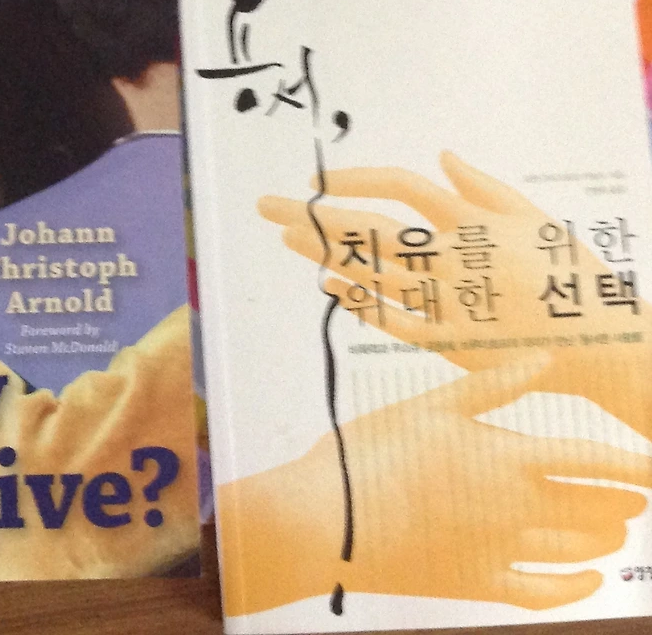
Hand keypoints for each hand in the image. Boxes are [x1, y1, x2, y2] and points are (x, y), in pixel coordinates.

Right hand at [220, 356, 650, 613]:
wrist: (331, 518)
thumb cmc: (373, 450)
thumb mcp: (430, 405)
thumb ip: (492, 385)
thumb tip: (545, 358)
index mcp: (507, 458)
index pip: (593, 461)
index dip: (633, 464)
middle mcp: (517, 509)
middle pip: (595, 509)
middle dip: (621, 501)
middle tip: (633, 494)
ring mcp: (502, 551)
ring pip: (579, 550)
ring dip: (605, 539)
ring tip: (614, 527)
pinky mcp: (481, 583)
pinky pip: (546, 594)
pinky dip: (577, 587)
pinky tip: (590, 580)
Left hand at [258, 152, 651, 434]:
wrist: (606, 347)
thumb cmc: (572, 276)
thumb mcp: (536, 220)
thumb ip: (484, 186)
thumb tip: (441, 154)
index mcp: (473, 222)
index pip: (399, 187)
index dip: (353, 179)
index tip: (316, 179)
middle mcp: (453, 258)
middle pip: (368, 230)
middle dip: (312, 216)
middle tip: (265, 205)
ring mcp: (448, 302)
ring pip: (370, 274)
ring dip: (322, 255)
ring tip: (286, 239)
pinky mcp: (449, 342)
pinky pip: (390, 319)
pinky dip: (357, 302)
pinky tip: (328, 286)